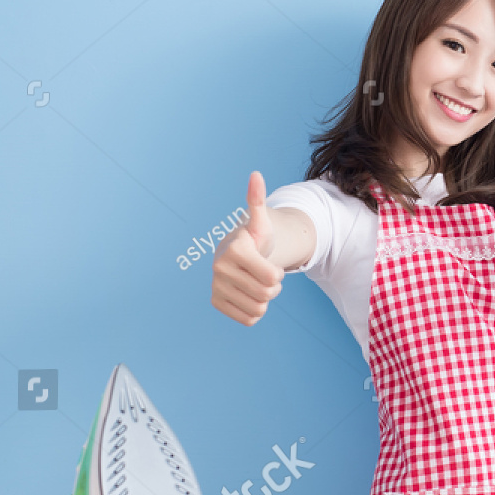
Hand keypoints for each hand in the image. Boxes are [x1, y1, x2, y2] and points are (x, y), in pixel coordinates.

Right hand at [211, 171, 282, 326]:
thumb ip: (258, 200)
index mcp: (234, 250)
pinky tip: (248, 294)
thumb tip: (256, 176)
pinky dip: (255, 310)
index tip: (270, 263)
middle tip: (265, 274)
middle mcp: (219, 269)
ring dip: (265, 299)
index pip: (273, 278)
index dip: (278, 274)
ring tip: (257, 283)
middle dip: (273, 287)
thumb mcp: (261, 221)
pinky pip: (248, 319)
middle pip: (267, 295)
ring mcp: (216, 286)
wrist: (239, 254)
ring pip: (258, 309)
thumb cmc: (255, 238)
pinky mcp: (216, 301)